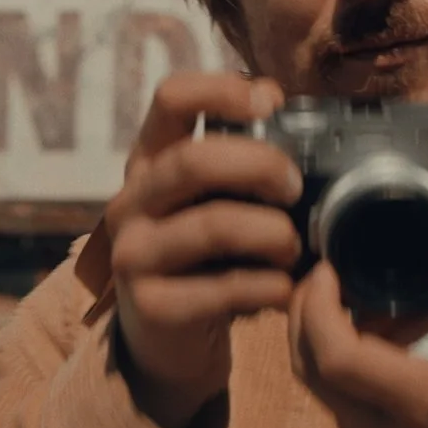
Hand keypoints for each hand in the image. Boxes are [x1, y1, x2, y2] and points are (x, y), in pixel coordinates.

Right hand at [107, 72, 303, 427]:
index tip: (269, 102)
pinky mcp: (152, 306)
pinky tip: (287, 289)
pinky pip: (224, 289)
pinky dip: (269, 286)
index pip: (171, 99)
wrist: (165, 338)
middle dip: (259, 166)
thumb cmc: (202, 254)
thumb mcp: (212, 198)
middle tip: (294, 187)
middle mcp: (131, 201)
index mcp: (149, 160)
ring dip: (272, 233)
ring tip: (295, 247)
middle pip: (192, 162)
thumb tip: (281, 101)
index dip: (221, 89)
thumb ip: (238, 157)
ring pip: (212, 225)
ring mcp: (134, 255)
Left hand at [289, 203, 427, 427]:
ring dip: (335, 341)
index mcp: (426, 404)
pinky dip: (350, 369)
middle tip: (335, 276)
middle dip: (312, 316)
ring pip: (322, 389)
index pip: (337, 358)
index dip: (318, 309)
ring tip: (386, 307)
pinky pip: (340, 408)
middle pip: (312, 370)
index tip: (329, 269)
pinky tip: (395, 344)